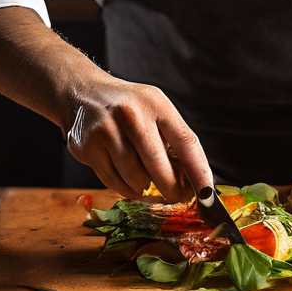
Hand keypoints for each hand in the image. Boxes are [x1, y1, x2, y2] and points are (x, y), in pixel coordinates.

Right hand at [61, 75, 212, 202]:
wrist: (84, 94)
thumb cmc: (128, 108)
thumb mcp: (155, 110)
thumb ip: (172, 140)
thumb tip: (191, 181)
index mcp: (155, 104)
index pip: (185, 142)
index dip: (199, 171)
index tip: (207, 193)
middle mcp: (130, 114)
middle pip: (158, 165)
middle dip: (171, 188)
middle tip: (177, 196)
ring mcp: (105, 131)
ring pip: (135, 178)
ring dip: (145, 188)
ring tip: (146, 182)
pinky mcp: (87, 148)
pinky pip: (113, 182)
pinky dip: (126, 188)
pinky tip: (130, 182)